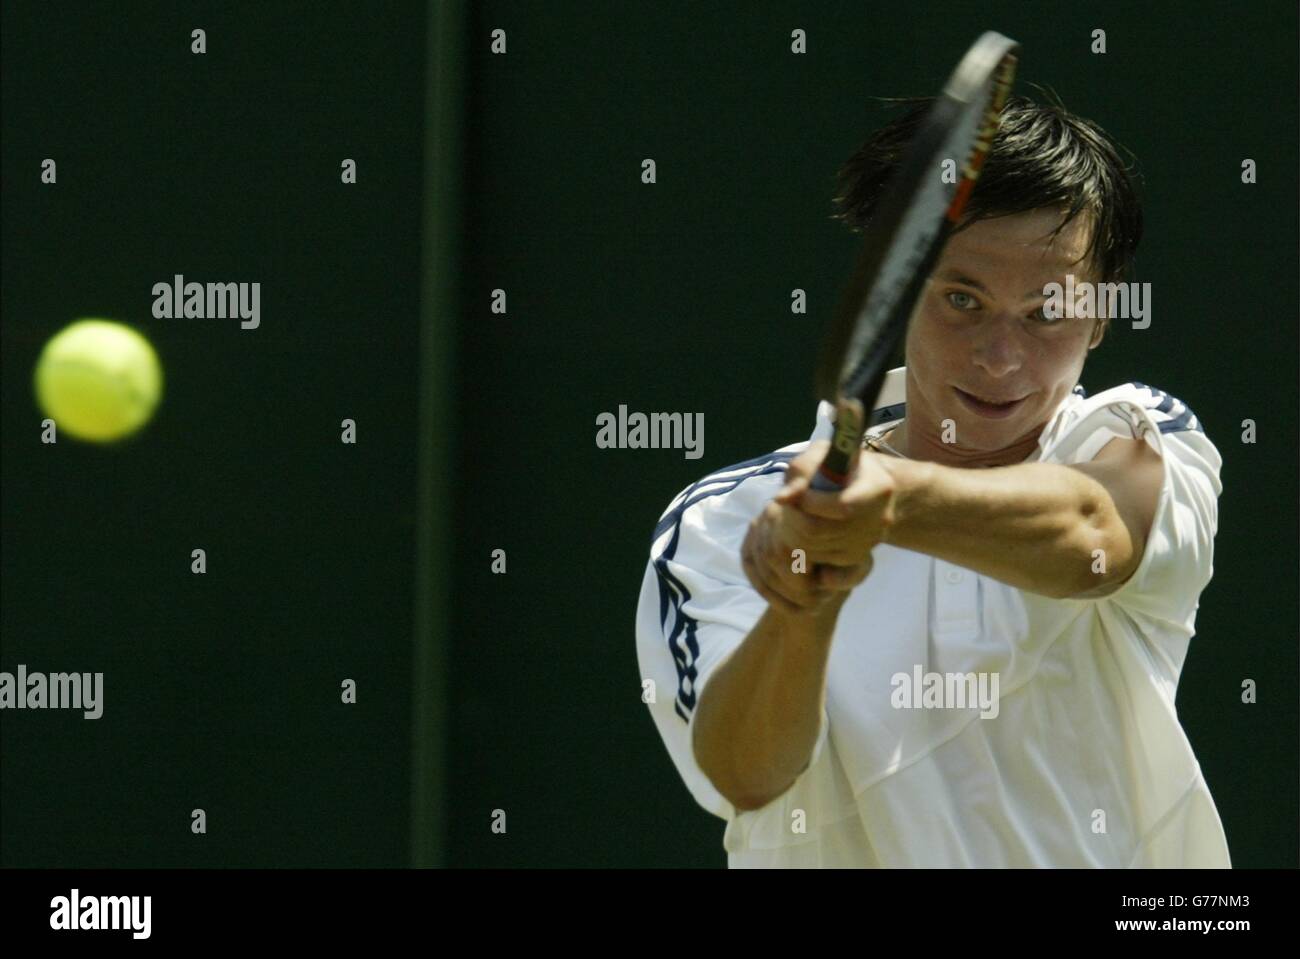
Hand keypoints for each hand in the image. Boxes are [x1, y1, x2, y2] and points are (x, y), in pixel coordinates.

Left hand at [778, 435, 899, 567]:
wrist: (871, 488)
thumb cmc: (843, 465)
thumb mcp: (824, 453)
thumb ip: (802, 470)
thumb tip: (782, 498)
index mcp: (878, 489)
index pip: (841, 507)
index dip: (810, 502)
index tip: (799, 493)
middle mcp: (878, 521)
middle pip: (820, 532)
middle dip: (792, 519)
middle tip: (787, 507)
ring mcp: (868, 544)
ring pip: (813, 550)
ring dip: (792, 533)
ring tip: (793, 516)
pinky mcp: (855, 559)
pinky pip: (817, 561)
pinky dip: (801, 547)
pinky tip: (802, 529)